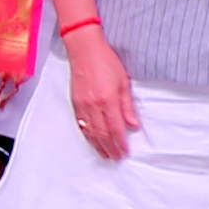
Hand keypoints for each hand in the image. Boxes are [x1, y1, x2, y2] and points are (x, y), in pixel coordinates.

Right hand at [65, 26, 140, 160]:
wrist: (84, 50)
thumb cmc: (107, 62)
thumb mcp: (124, 81)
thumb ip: (128, 105)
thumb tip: (133, 125)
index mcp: (108, 100)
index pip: (115, 128)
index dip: (120, 143)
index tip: (125, 152)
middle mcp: (93, 105)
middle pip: (102, 133)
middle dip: (110, 148)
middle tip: (116, 158)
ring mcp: (82, 105)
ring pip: (90, 131)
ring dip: (98, 145)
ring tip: (106, 155)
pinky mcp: (75, 103)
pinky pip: (81, 124)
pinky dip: (88, 135)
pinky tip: (92, 141)